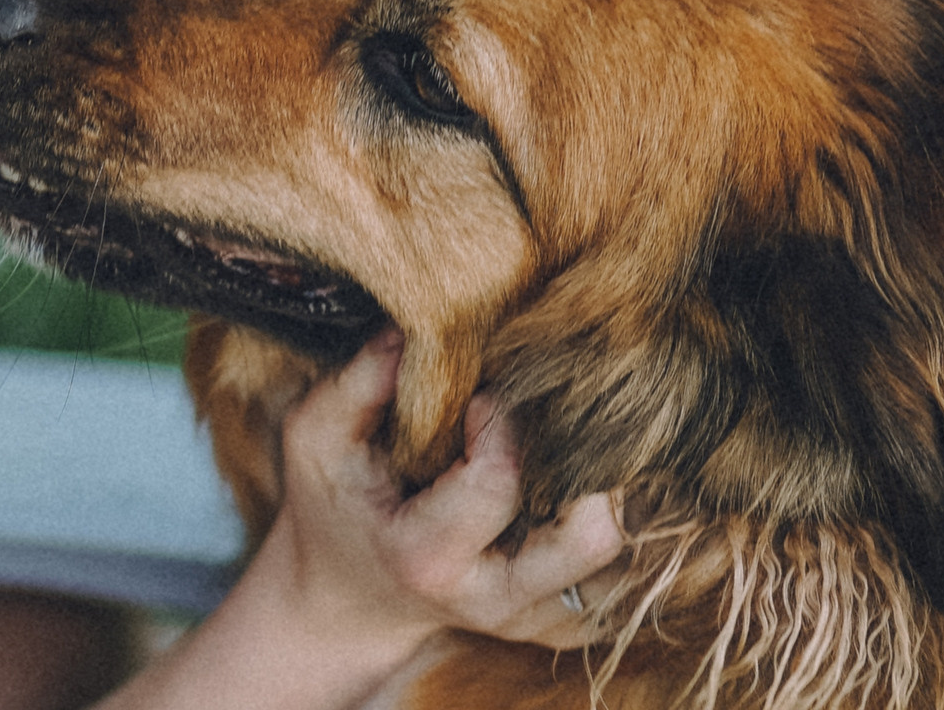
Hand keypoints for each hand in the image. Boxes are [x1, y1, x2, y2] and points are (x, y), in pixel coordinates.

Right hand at [262, 329, 623, 655]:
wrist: (347, 601)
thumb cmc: (333, 503)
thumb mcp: (317, 440)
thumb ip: (359, 383)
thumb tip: (414, 322)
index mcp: (425, 557)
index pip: (498, 482)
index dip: (502, 422)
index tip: (485, 394)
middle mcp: (492, 599)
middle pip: (592, 537)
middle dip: (590, 463)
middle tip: (559, 416)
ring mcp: (534, 618)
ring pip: (624, 556)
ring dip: (616, 491)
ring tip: (584, 442)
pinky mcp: (563, 621)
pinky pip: (626, 573)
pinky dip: (620, 520)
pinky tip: (591, 479)